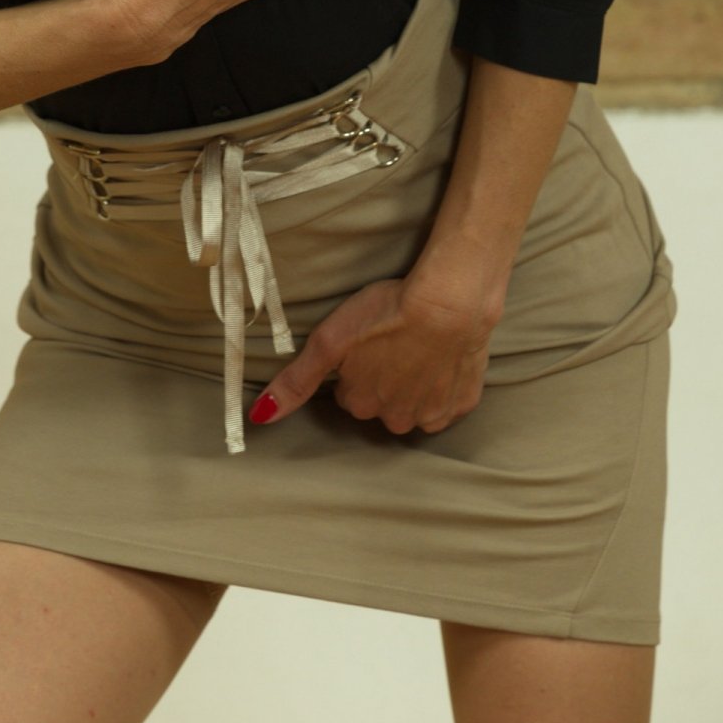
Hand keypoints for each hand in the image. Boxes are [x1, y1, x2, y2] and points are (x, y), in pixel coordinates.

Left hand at [248, 271, 499, 437]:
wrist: (449, 302)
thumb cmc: (387, 313)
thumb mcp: (330, 341)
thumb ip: (296, 381)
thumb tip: (259, 418)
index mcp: (361, 404)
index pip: (350, 394)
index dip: (357, 366)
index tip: (366, 342)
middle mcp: (396, 419)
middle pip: (382, 403)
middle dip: (385, 379)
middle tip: (393, 342)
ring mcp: (432, 415)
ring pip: (415, 406)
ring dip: (415, 385)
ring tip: (418, 347)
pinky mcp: (463, 404)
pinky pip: (448, 403)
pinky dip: (444, 385)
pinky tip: (442, 358)